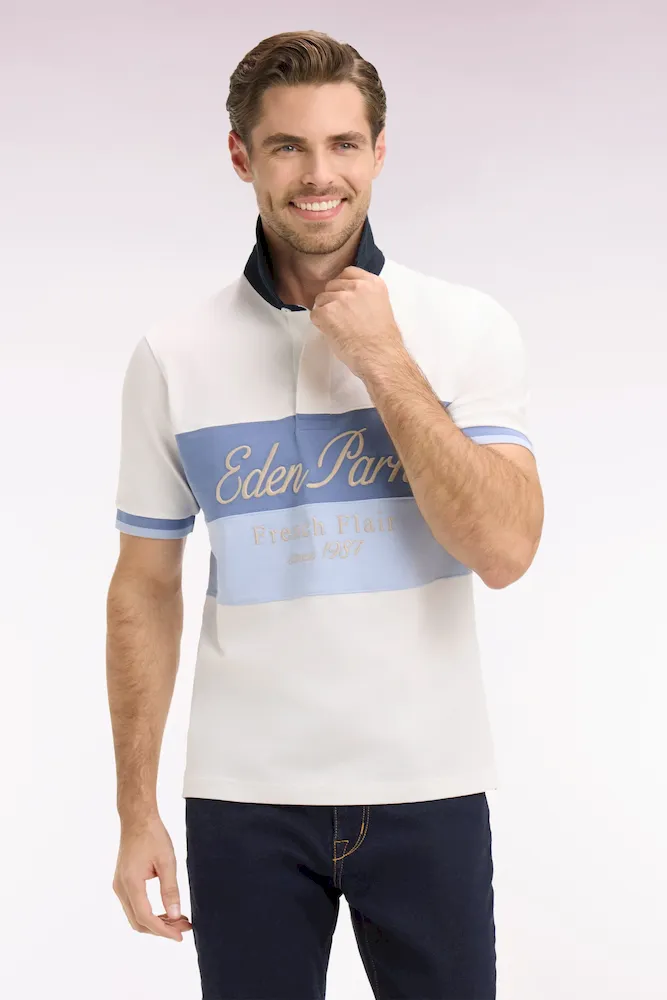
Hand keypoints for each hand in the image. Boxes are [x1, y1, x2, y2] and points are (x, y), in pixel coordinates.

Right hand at [112, 815, 191, 940]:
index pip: (146, 918)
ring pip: (135, 916)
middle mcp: (121, 888)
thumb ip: (170, 889)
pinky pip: (134, 906)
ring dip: (155, 922)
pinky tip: (166, 909)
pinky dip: (149, 912)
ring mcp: (119, 886)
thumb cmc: (153, 835)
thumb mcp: (167, 861)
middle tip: (184, 927)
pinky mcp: (122, 882)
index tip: (180, 936)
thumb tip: (174, 914)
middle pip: (138, 922)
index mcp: (131, 883)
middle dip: (161, 929)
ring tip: (178, 919)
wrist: (137, 819)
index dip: (163, 931)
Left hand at [310, 266, 405, 378]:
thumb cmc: (382, 340)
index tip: (346, 300)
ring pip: (321, 299)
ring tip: (341, 328)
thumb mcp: (380, 307)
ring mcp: (341, 298)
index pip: (347, 272)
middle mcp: (357, 286)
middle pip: (332, 285)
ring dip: (326, 313)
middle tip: (343, 319)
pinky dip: (320, 324)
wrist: (380, 357)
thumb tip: (346, 299)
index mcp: (373, 283)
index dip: (342, 287)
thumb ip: (364, 297)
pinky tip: (334, 333)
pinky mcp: (327, 312)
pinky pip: (315, 314)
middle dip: (333, 300)